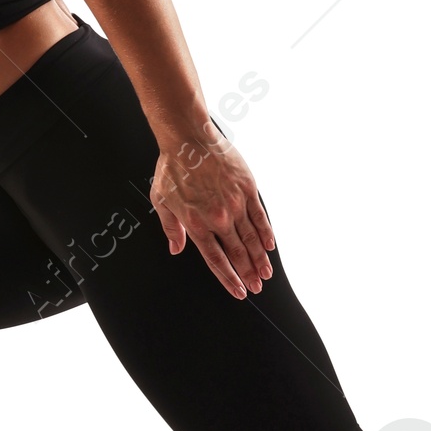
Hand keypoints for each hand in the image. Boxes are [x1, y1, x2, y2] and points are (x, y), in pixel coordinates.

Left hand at [150, 125, 275, 298]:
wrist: (189, 139)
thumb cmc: (172, 168)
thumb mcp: (161, 201)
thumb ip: (171, 228)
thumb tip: (176, 249)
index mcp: (196, 224)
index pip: (216, 260)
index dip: (228, 278)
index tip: (238, 291)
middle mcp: (218, 218)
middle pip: (237, 254)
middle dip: (247, 274)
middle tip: (256, 287)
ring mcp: (235, 204)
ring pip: (251, 239)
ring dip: (259, 260)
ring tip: (265, 275)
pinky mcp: (247, 189)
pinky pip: (260, 217)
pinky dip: (266, 234)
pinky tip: (269, 246)